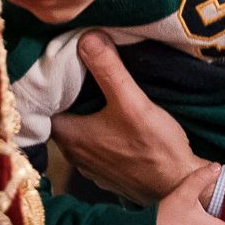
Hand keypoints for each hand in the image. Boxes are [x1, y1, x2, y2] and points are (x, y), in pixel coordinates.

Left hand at [52, 33, 200, 199]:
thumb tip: (86, 37)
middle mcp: (75, 156)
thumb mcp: (132, 101)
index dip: (51, 85)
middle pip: (62, 119)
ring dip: (85, 118)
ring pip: (79, 135)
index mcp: (71, 137)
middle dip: (69, 99)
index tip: (60, 67)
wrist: (179, 186)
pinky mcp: (109, 175)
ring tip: (98, 95)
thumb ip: (108, 69)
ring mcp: (91, 168)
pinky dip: (100, 135)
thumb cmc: (155, 148)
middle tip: (81, 74)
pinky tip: (115, 123)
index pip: (45, 106)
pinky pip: (96, 149)